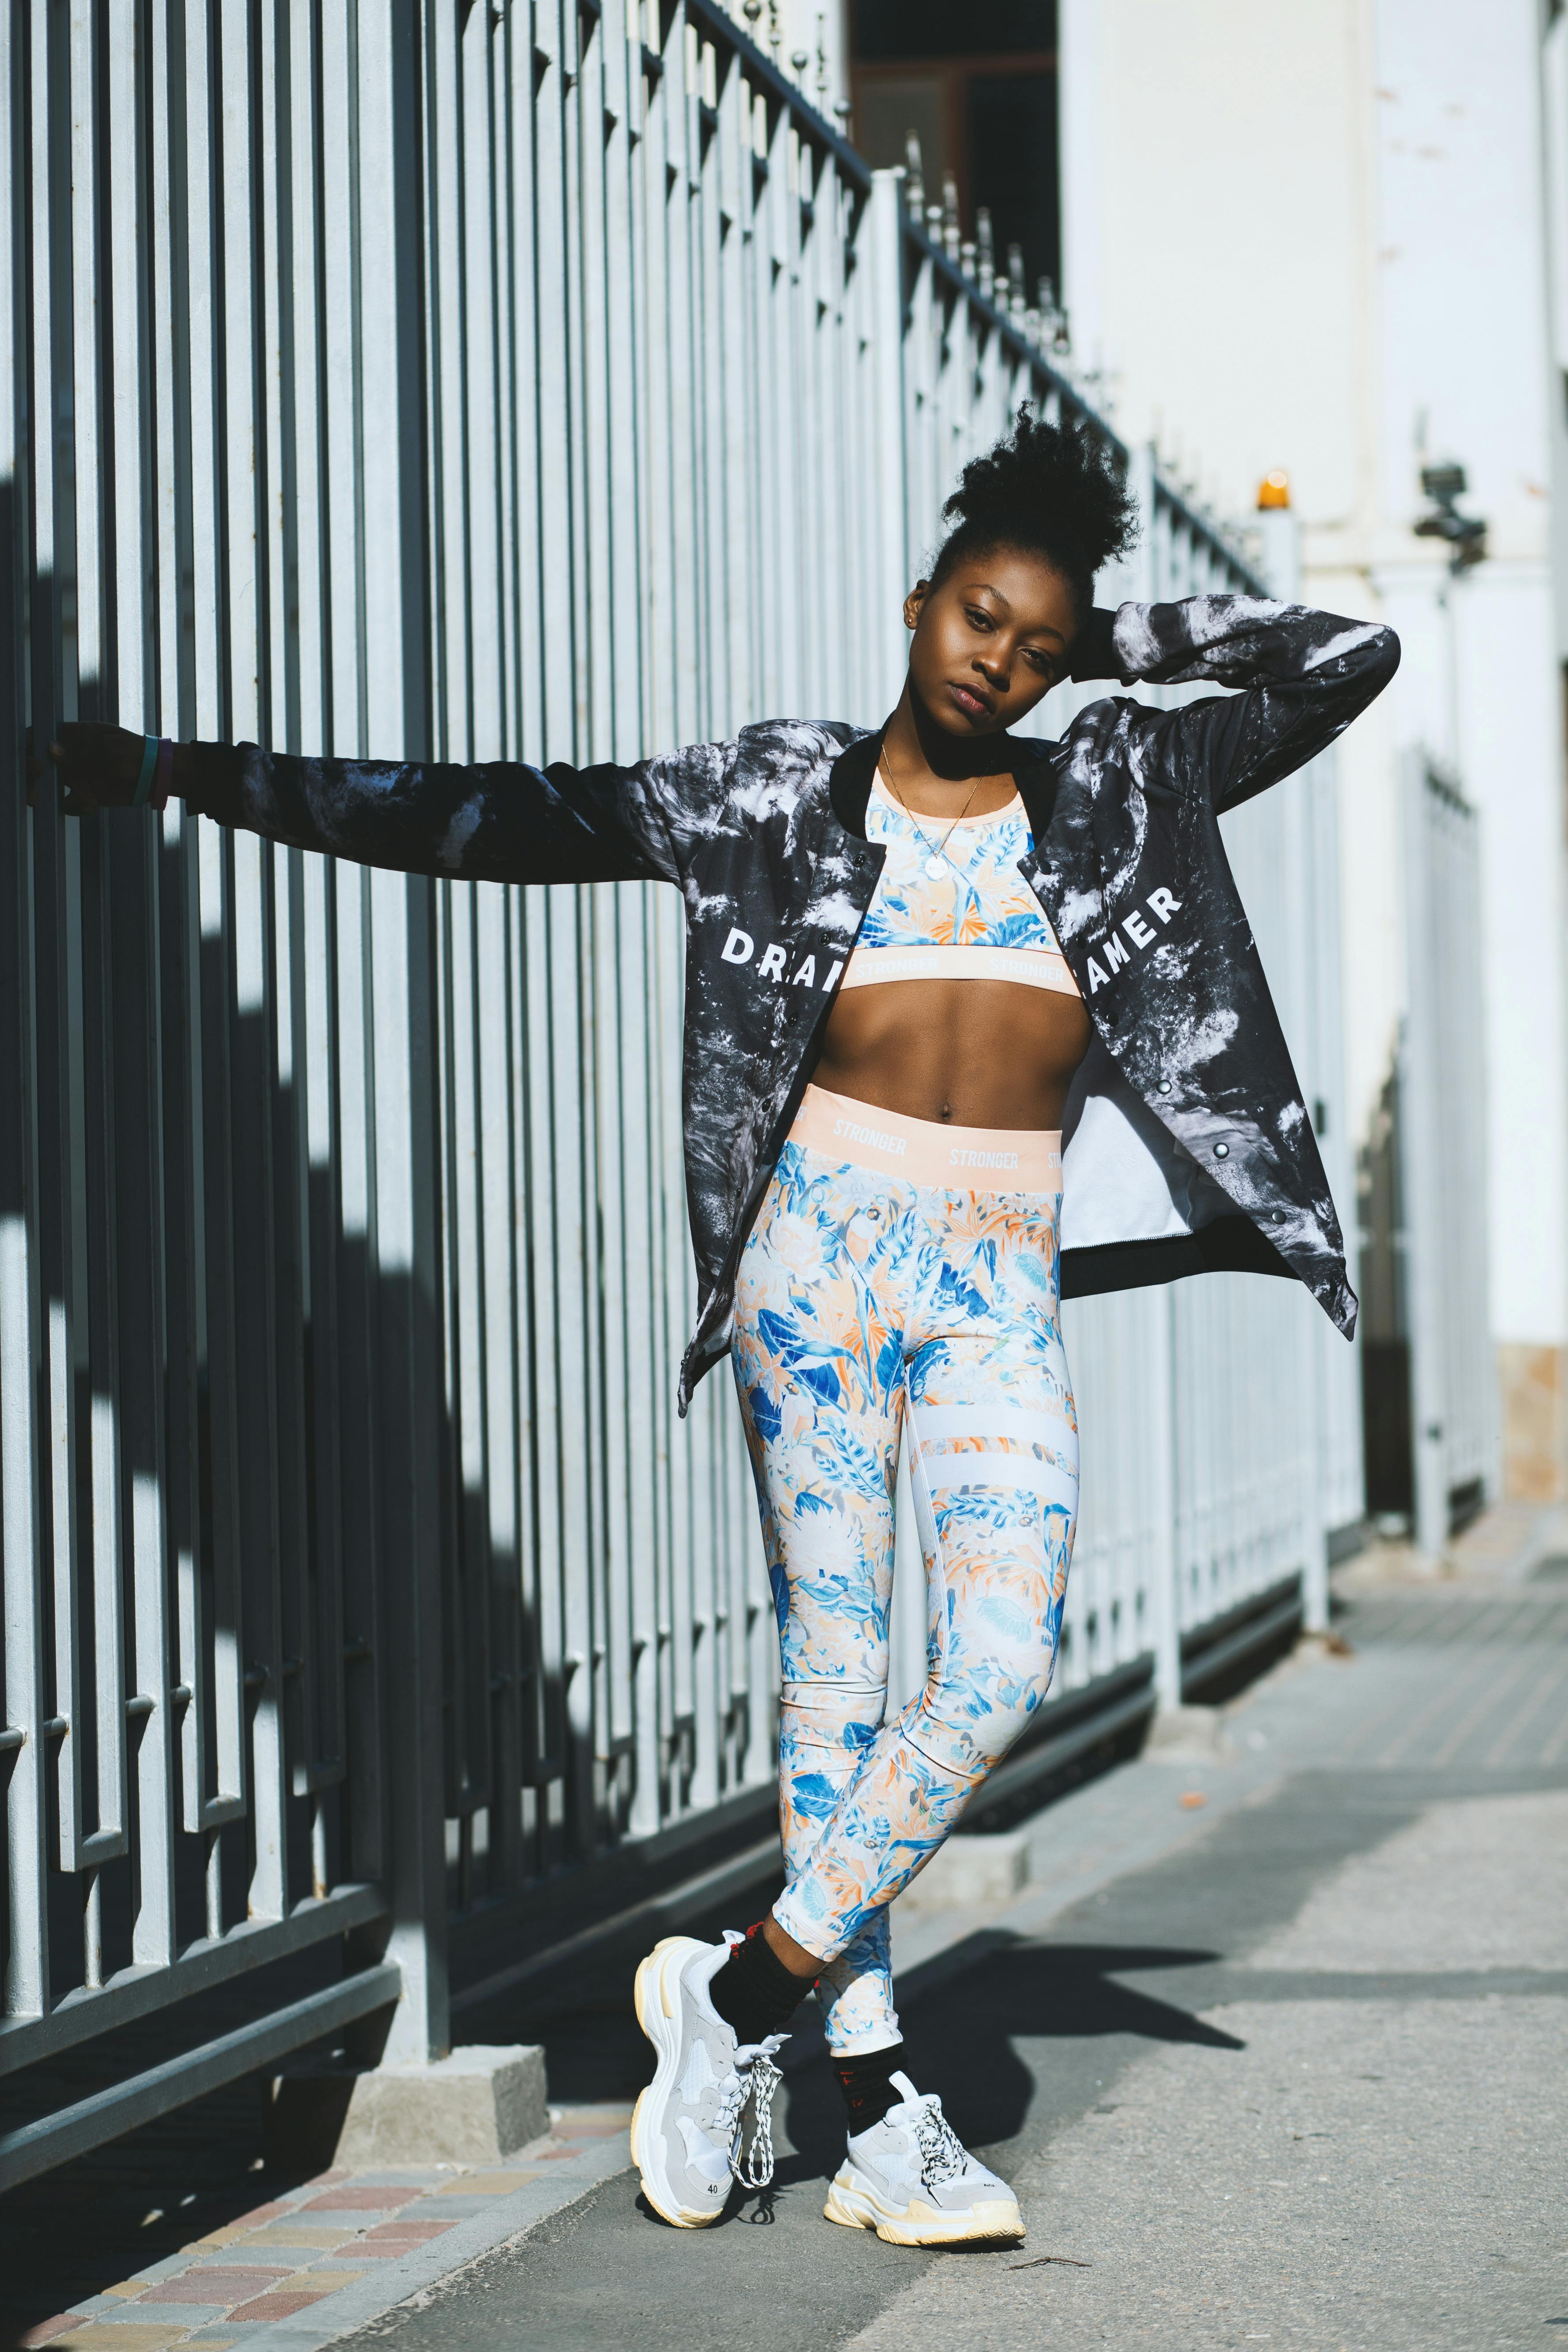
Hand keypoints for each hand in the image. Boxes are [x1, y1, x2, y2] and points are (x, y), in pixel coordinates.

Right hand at [28, 722, 148, 814]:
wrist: (157, 774)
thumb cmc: (135, 751)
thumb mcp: (112, 744)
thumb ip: (83, 746)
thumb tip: (52, 748)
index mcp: (73, 737)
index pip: (41, 735)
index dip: (29, 741)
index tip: (25, 748)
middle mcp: (71, 757)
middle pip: (38, 762)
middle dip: (29, 768)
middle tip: (37, 771)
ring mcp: (77, 777)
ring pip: (48, 786)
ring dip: (41, 793)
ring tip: (37, 800)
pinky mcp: (87, 796)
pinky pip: (70, 805)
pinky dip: (76, 808)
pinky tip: (91, 806)